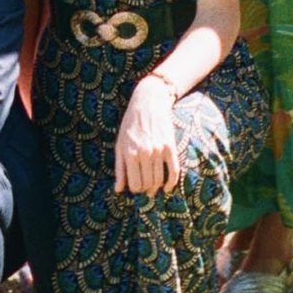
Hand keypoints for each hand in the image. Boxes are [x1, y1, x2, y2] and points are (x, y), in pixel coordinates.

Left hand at [114, 72, 180, 195]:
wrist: (148, 102)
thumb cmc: (130, 125)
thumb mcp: (119, 144)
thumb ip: (119, 169)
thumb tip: (118, 190)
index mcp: (130, 153)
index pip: (135, 185)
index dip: (135, 189)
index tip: (135, 186)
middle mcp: (145, 153)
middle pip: (148, 184)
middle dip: (145, 189)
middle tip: (144, 188)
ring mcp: (159, 150)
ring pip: (160, 180)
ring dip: (156, 187)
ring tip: (153, 188)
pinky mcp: (170, 147)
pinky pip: (174, 171)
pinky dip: (171, 183)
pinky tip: (167, 187)